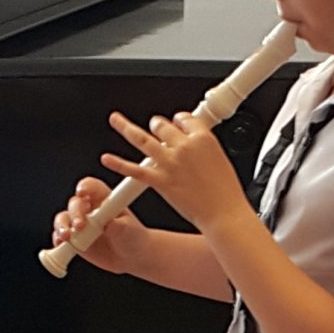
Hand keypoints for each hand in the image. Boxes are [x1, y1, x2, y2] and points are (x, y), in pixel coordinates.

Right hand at [50, 177, 145, 274]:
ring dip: (62, 225)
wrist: (132, 257)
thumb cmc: (133, 237)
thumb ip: (117, 225)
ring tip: (66, 236)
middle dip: (75, 213)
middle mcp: (89, 209)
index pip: (90, 187)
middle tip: (81, 226)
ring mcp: (80, 223)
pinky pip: (61, 236)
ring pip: (64, 218)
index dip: (84, 187)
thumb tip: (108, 224)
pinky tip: (60, 243)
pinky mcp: (74, 238)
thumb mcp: (129, 229)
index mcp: (103, 199)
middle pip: (75, 203)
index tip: (82, 193)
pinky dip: (58, 239)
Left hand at [102, 110, 248, 232]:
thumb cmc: (226, 192)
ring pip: (141, 139)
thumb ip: (203, 149)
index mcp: (203, 138)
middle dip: (155, 125)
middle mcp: (184, 146)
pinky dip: (118, 164)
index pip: (183, 118)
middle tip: (153, 127)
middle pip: (161, 125)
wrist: (223, 213)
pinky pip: (134, 170)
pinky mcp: (159, 180)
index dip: (177, 121)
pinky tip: (107, 159)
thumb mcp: (221, 159)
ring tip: (116, 121)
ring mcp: (169, 163)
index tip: (175, 123)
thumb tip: (194, 145)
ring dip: (125, 128)